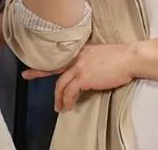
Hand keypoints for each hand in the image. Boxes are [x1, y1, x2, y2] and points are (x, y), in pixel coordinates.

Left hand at [21, 44, 135, 111]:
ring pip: (60, 84)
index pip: (59, 56)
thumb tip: (87, 70)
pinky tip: (69, 107)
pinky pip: (70, 92)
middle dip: (38, 72)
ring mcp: (79, 67)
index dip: (46, 59)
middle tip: (27, 75)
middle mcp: (77, 57)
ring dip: (58, 98)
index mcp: (80, 50)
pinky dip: (67, 101)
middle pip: (53, 66)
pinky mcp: (84, 77)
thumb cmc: (120, 57)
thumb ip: (89, 59)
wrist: (130, 57)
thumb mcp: (99, 53)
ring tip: (59, 107)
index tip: (35, 59)